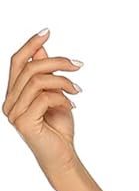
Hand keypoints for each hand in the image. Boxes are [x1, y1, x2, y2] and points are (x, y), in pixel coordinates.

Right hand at [3, 28, 82, 181]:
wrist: (63, 157)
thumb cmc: (58, 130)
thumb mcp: (54, 95)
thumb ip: (46, 75)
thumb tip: (41, 50)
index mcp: (14, 95)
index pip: (17, 62)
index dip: (30, 45)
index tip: (47, 32)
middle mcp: (10, 102)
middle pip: (29, 68)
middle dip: (56, 62)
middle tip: (77, 65)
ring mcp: (14, 113)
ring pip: (37, 80)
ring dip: (62, 81)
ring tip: (77, 90)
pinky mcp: (23, 122)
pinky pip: (44, 97)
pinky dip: (62, 98)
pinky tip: (72, 106)